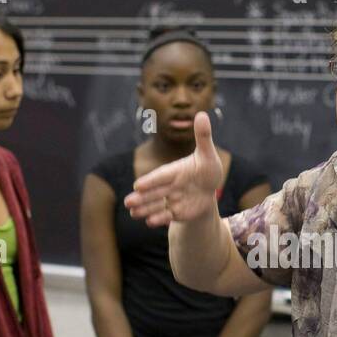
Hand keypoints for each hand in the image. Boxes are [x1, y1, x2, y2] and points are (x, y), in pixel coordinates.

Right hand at [123, 111, 223, 227]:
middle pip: (154, 192)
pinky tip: (149, 222)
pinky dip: (159, 219)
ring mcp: (172, 199)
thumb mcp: (207, 154)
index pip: (160, 176)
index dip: (151, 181)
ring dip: (145, 209)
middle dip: (141, 198)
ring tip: (132, 213)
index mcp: (174, 171)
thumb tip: (202, 114)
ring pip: (156, 205)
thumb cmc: (206, 168)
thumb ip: (203, 137)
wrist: (209, 189)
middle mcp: (170, 186)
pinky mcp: (176, 212)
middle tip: (127, 202)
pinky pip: (167, 216)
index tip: (138, 186)